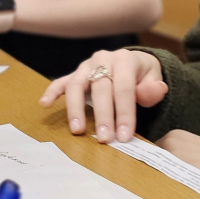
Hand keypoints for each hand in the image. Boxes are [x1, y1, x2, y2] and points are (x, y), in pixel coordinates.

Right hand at [39, 49, 166, 142]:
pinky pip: (61, 82)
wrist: (134, 62)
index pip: (125, 88)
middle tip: (104, 139)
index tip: (124, 136)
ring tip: (77, 130)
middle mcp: (103, 59)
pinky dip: (52, 92)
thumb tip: (153, 92)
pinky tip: (44, 104)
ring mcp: (86, 66)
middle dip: (103, 115)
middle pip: (101, 88)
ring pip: (77, 85)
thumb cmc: (143, 76)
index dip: (124, 112)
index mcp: (125, 59)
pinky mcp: (75, 74)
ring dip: (75, 108)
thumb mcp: (154, 79)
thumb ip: (153, 89)